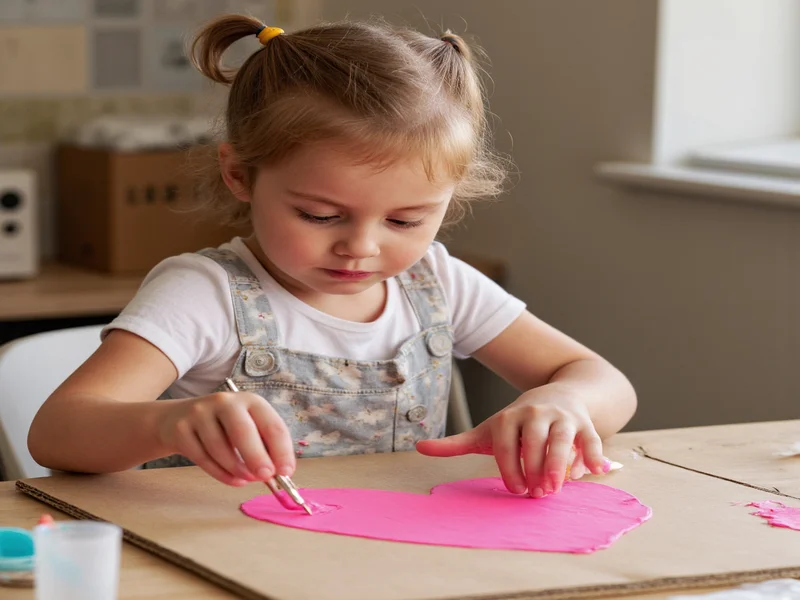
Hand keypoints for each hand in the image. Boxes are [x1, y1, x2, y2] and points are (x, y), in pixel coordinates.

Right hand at [158, 390, 294, 485]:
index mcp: (250, 401)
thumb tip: (279, 472)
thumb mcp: (247, 426)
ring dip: (237, 469)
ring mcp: (200, 414)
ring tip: (247, 479)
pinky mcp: (181, 429)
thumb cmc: (223, 427)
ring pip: (220, 448)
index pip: (271, 424)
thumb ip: (264, 446)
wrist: (177, 418)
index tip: (287, 471)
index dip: (282, 450)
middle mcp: (225, 402)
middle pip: (243, 431)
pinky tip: (233, 479)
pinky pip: (203, 458)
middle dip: (257, 457)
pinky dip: (220, 473)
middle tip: (265, 477)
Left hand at [416, 385, 606, 495]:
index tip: (515, 491)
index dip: (510, 469)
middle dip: (534, 469)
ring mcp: (562, 417)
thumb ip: (457, 443)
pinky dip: (594, 455)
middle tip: (537, 495)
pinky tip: (595, 472)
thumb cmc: (518, 422)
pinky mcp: (585, 423)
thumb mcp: (488, 430)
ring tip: (557, 488)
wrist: (559, 393)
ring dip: (560, 465)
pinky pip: (591, 439)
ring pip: (562, 440)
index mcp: (508, 418)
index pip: (506, 445)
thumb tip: (419, 448)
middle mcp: (535, 414)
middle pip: (534, 442)